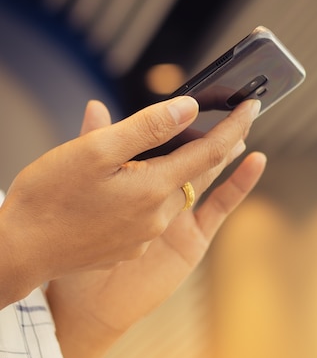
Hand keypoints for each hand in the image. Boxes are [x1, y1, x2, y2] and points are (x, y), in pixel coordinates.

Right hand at [0, 95, 258, 305]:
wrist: (20, 252)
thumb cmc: (50, 198)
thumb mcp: (94, 152)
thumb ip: (145, 130)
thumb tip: (187, 108)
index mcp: (153, 188)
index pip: (210, 152)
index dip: (234, 125)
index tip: (253, 105)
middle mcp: (157, 216)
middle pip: (195, 174)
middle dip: (212, 147)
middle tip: (227, 122)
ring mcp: (145, 237)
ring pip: (173, 194)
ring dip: (180, 170)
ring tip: (180, 145)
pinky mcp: (129, 249)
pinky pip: (153, 214)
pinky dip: (155, 192)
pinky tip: (136, 182)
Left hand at [46, 100, 266, 357]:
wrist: (83, 298)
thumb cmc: (75, 241)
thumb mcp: (80, 184)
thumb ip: (92, 144)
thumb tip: (95, 104)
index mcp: (135, 176)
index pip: (165, 138)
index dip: (183, 114)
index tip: (200, 89)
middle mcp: (161, 192)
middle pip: (191, 152)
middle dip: (211, 125)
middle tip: (232, 95)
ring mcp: (180, 214)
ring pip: (208, 172)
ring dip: (226, 145)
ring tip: (245, 117)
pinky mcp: (194, 236)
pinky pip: (220, 205)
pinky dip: (239, 183)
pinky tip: (255, 159)